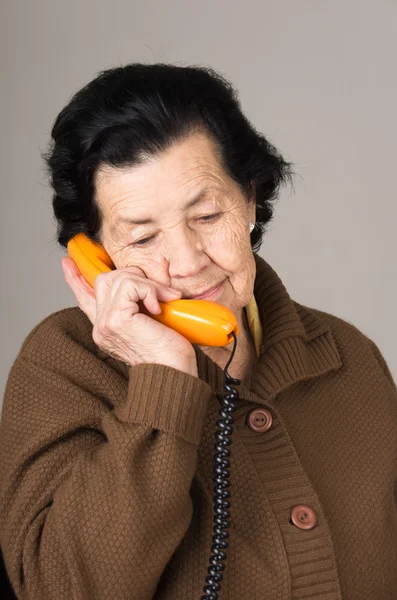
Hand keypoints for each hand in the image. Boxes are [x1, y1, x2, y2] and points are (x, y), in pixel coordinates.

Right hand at [61, 257, 197, 376]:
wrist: (175, 374)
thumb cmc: (170, 354)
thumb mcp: (152, 325)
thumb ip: (139, 308)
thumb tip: (145, 286)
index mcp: (106, 328)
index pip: (84, 299)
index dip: (75, 279)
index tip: (68, 263)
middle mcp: (101, 326)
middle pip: (105, 280)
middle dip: (134, 275)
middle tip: (160, 290)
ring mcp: (105, 323)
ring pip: (118, 279)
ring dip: (148, 283)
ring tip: (165, 299)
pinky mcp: (116, 320)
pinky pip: (130, 285)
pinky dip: (150, 290)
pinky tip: (159, 307)